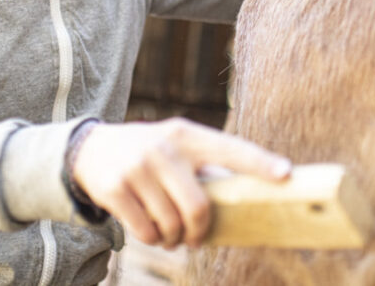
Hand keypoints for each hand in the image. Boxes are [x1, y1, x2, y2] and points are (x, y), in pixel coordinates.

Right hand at [72, 117, 290, 248]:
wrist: (89, 147)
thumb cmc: (148, 152)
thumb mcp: (175, 145)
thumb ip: (202, 165)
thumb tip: (242, 200)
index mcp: (187, 135)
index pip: (231, 149)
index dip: (259, 163)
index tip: (286, 175)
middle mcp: (165, 148)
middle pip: (199, 207)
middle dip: (199, 232)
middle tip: (195, 238)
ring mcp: (138, 168)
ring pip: (171, 224)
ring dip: (174, 239)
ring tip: (170, 235)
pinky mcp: (115, 188)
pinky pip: (146, 231)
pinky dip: (152, 239)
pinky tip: (150, 232)